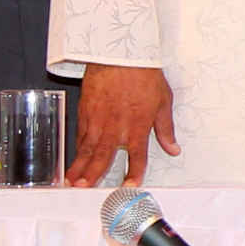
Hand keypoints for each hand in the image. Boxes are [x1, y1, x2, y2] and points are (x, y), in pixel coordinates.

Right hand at [67, 65, 174, 185]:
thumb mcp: (163, 102)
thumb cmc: (143, 75)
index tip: (129, 186)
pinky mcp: (85, 111)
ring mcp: (97, 121)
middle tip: (83, 190)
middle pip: (103, 158)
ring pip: (87, 149)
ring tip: (71, 182)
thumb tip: (173, 148)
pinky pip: (80, 134)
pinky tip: (74, 157)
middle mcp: (115, 128)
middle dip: (93, 176)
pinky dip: (77, 148)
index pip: (137, 158)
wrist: (120, 55)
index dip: (134, 174)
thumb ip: (166, 129)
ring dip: (79, 167)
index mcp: (137, 128)